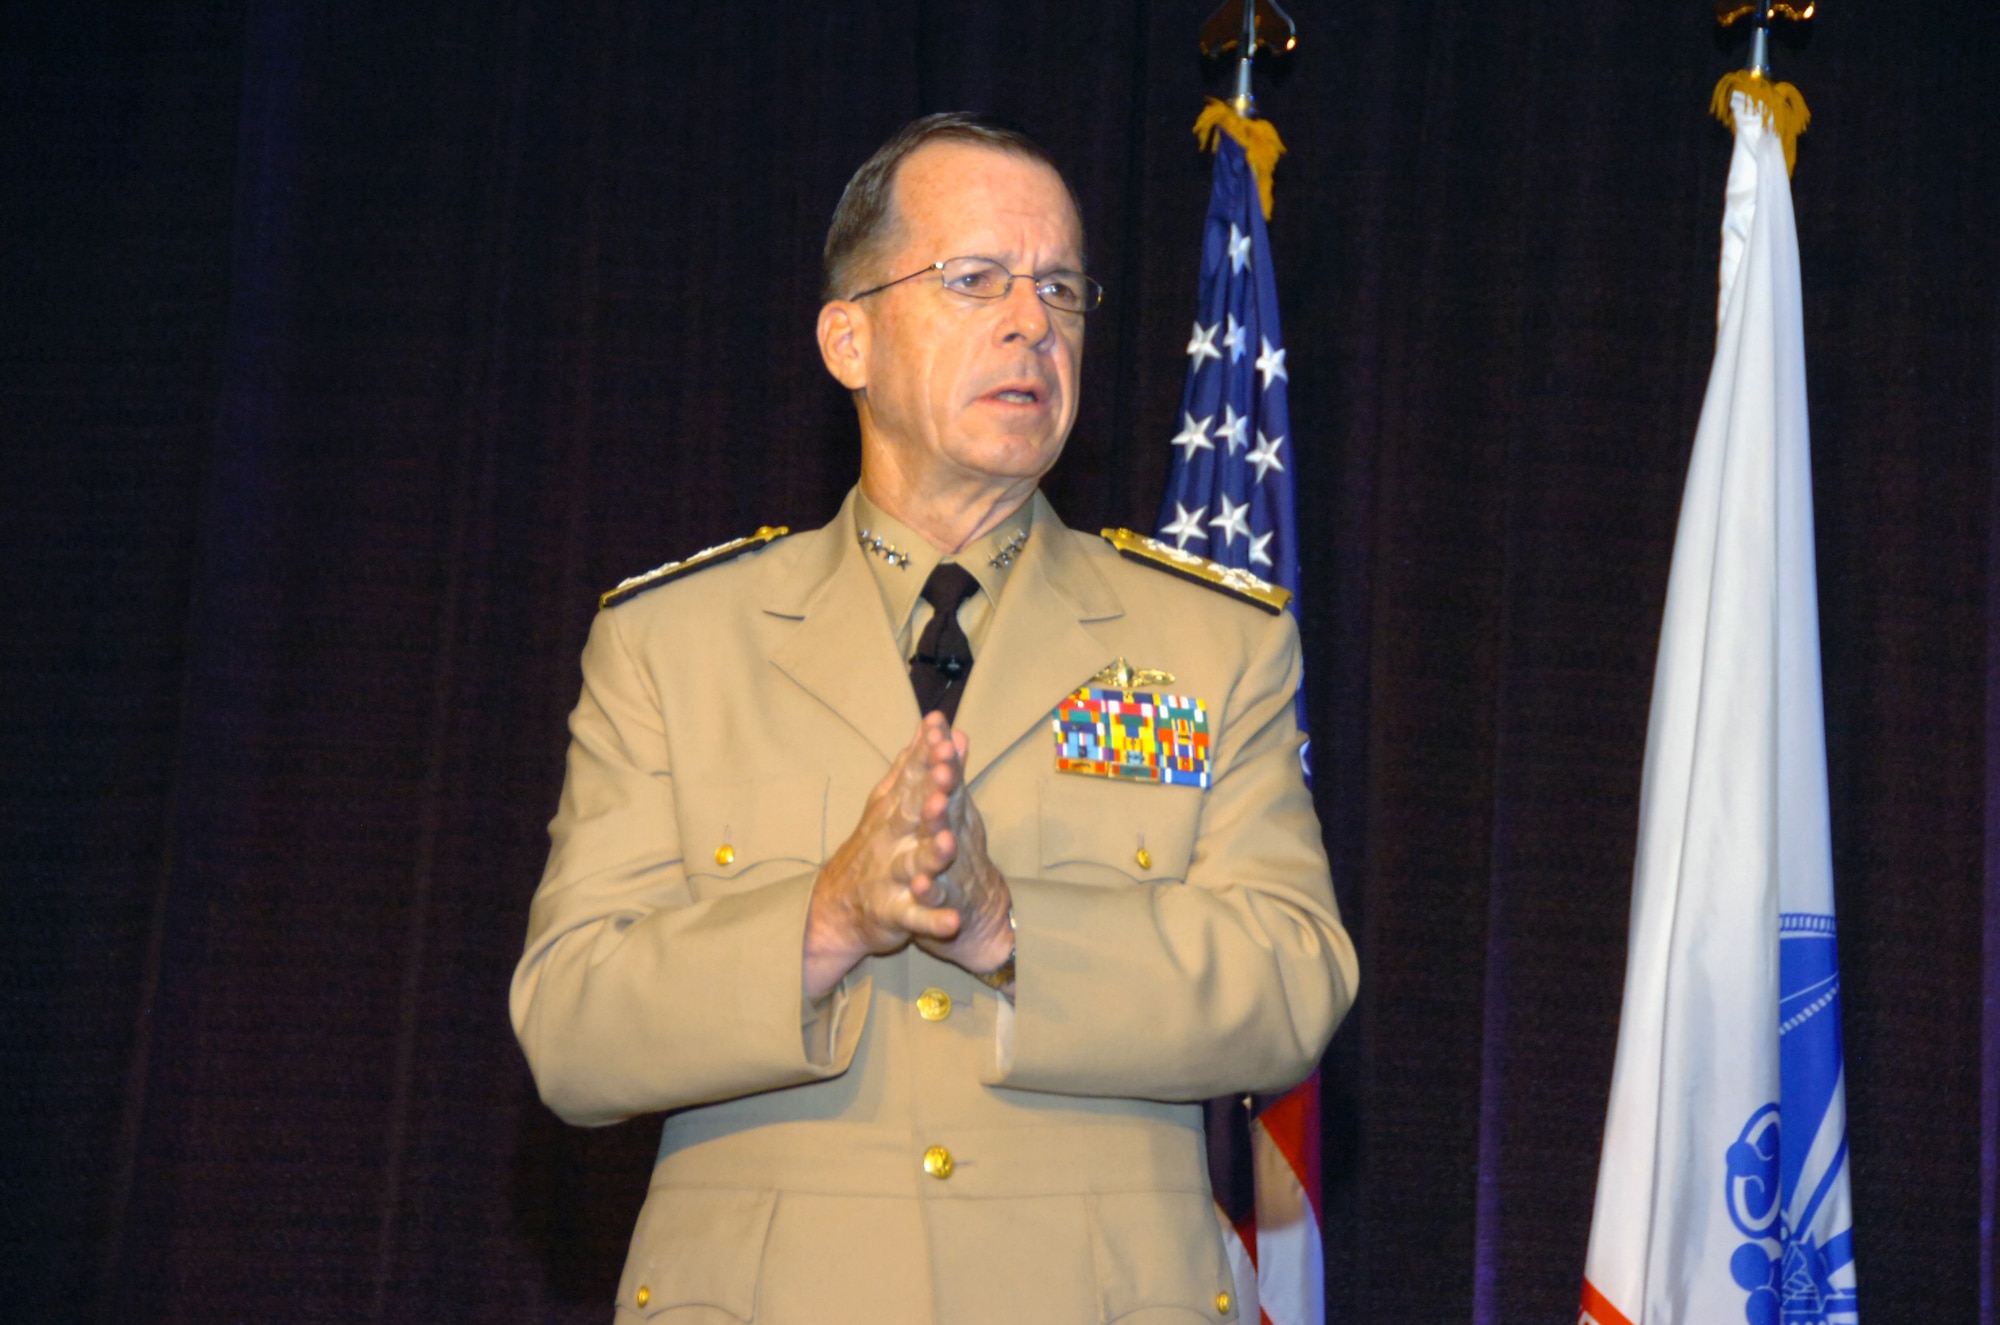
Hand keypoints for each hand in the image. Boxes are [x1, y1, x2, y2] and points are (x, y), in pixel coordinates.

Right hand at [802, 714, 1012, 995]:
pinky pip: (914, 917)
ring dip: (931, 854)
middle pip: (909, 813)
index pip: (910, 776)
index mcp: (892, 810)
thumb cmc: (873, 845)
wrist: (834, 906)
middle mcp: (889, 839)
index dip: (926, 754)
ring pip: (913, 863)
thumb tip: (935, 724)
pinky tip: (952, 920)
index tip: (940, 728)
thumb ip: (915, 764)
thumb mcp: (890, 801)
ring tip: (949, 843)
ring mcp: (890, 876)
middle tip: (946, 773)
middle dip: (928, 793)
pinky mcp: (893, 913)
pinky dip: (932, 920)